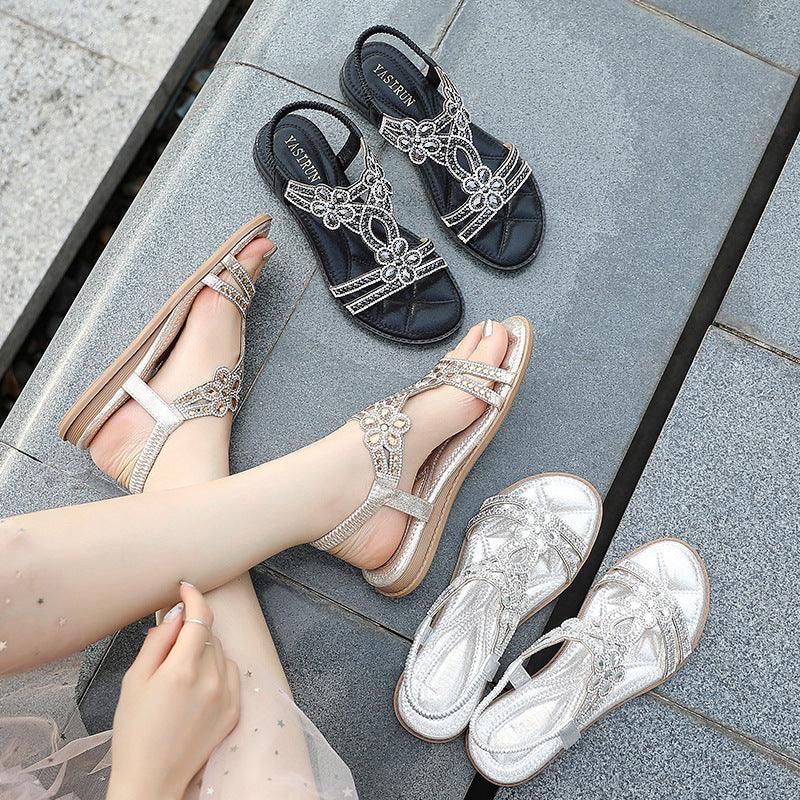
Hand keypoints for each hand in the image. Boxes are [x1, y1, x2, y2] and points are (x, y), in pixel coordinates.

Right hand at [106, 583, 239, 799]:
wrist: (152, 780)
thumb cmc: (134, 732)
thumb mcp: (134, 681)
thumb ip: (158, 642)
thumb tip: (177, 614)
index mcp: (183, 670)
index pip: (200, 617)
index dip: (194, 597)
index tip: (187, 588)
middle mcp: (211, 679)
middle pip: (209, 634)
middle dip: (192, 630)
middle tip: (170, 646)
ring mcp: (226, 696)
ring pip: (221, 652)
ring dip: (206, 650)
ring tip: (181, 674)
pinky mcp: (234, 711)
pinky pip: (231, 674)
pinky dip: (217, 670)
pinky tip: (198, 686)